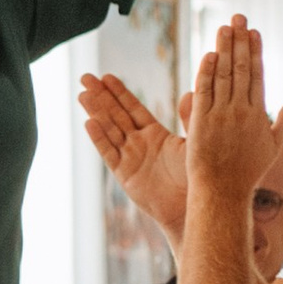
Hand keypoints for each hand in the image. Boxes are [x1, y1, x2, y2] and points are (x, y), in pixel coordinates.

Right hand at [78, 71, 186, 243]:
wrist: (195, 207)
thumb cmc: (200, 177)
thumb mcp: (195, 142)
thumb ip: (190, 119)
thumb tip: (191, 92)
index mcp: (155, 134)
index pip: (133, 108)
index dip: (119, 92)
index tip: (106, 76)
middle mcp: (139, 144)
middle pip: (116, 115)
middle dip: (100, 97)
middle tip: (85, 78)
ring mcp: (130, 159)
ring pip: (109, 131)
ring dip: (96, 112)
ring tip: (82, 94)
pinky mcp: (126, 175)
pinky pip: (110, 153)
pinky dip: (100, 139)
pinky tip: (89, 123)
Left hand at [186, 15, 282, 209]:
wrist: (223, 191)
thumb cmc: (248, 171)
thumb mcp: (274, 146)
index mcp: (259, 114)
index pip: (257, 75)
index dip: (255, 51)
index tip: (253, 31)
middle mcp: (241, 111)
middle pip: (241, 69)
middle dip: (239, 41)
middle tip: (237, 17)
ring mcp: (220, 116)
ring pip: (223, 76)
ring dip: (223, 49)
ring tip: (223, 27)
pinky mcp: (201, 123)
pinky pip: (204, 92)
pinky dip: (206, 73)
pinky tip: (209, 54)